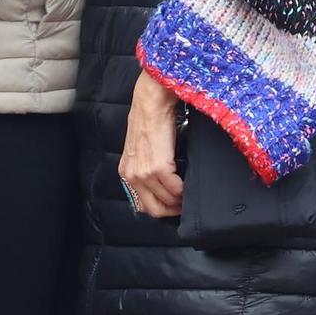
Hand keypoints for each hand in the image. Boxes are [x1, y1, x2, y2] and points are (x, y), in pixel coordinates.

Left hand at [119, 70, 183, 217]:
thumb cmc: (149, 120)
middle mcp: (132, 176)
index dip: (161, 209)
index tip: (173, 205)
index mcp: (126, 173)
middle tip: (184, 205)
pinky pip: (177, 189)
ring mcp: (144, 173)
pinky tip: (189, 183)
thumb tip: (162, 185)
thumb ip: (145, 169)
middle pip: (154, 210)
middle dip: (172, 211)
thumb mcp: (140, 150)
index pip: (143, 205)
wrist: (151, 103)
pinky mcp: (159, 167)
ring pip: (168, 201)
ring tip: (189, 192)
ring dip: (181, 200)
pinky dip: (185, 190)